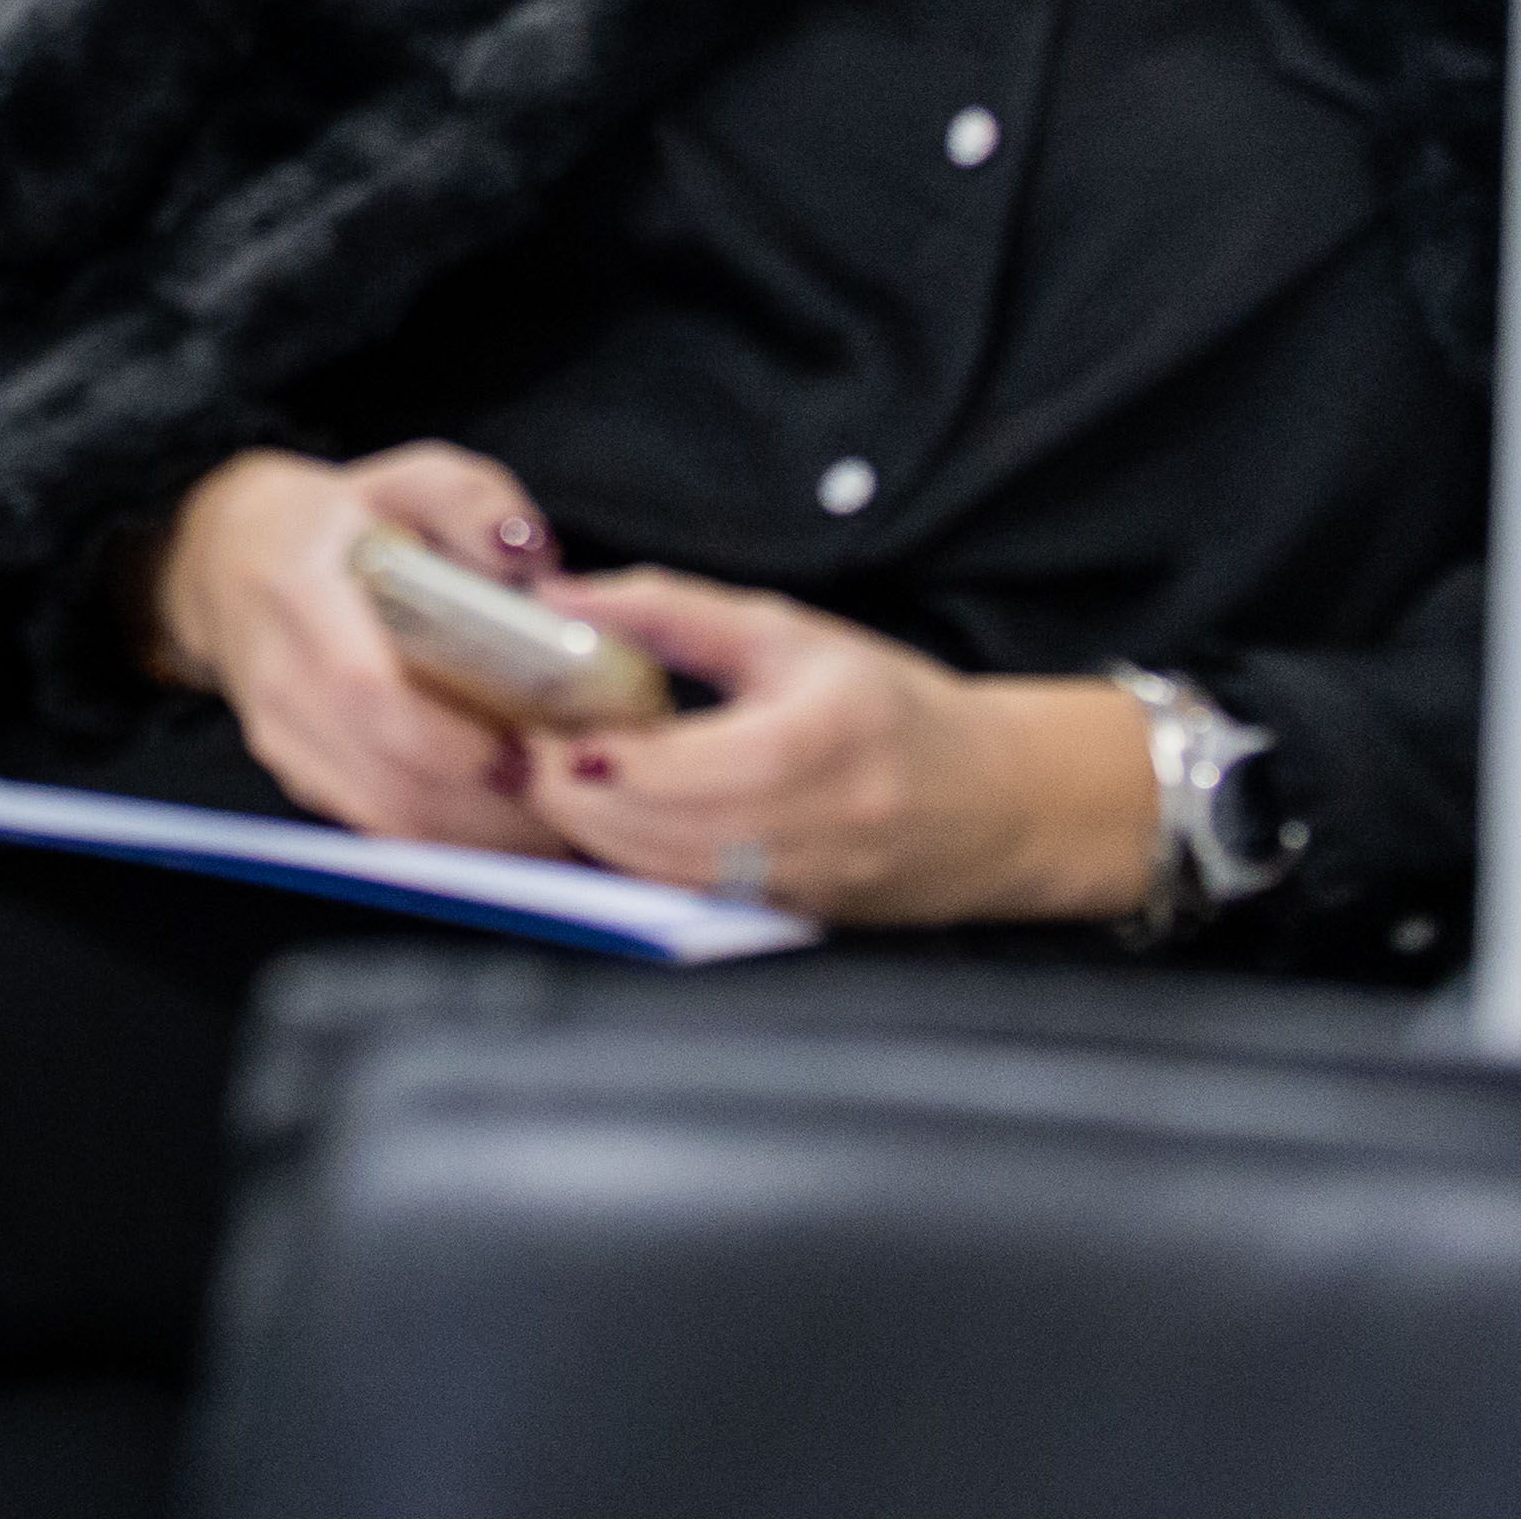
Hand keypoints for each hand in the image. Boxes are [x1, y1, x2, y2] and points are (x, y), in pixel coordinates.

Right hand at [146, 443, 575, 854]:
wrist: (228, 559)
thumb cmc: (333, 523)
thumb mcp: (397, 480)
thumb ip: (468, 499)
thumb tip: (529, 554)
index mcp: (301, 595)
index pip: (367, 691)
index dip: (448, 738)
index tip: (523, 748)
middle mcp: (279, 680)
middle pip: (386, 779)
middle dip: (486, 807)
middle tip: (567, 796)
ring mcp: (282, 738)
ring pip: (385, 820)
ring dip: (475, 838)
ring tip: (553, 823)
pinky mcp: (296, 776)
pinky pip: (378, 829)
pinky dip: (448, 841)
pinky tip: (506, 825)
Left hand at [517, 569, 1161, 927]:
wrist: (1002, 804)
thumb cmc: (895, 706)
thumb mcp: (787, 634)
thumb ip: (668, 612)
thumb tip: (560, 599)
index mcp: (804, 745)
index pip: (657, 768)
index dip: (574, 755)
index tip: (525, 725)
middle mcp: (803, 829)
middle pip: (643, 830)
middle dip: (563, 797)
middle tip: (518, 754)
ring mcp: (796, 888)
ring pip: (655, 874)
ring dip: (589, 836)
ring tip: (551, 784)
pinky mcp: (789, 921)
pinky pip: (685, 899)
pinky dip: (634, 865)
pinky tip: (609, 827)